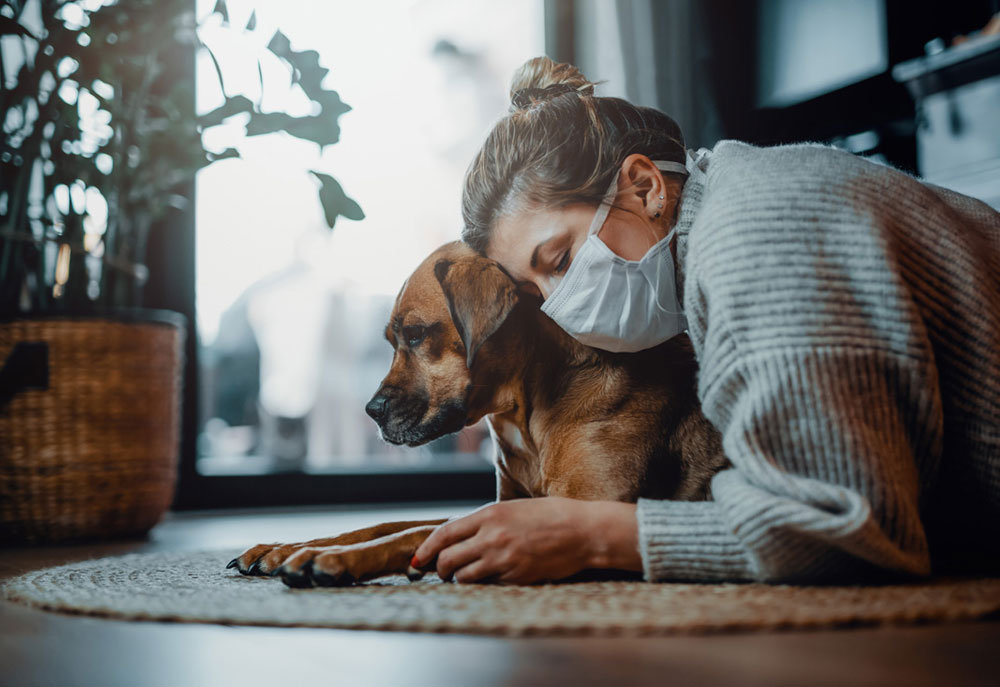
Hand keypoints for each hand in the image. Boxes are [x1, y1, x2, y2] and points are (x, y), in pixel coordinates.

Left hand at [412, 497, 640, 583]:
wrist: (582, 531)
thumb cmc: (551, 516)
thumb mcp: (514, 508)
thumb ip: (487, 521)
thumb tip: (461, 534)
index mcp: (490, 514)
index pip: (445, 533)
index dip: (426, 548)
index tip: (418, 559)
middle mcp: (492, 536)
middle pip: (448, 558)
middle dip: (439, 569)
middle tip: (441, 572)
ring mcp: (503, 558)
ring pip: (464, 576)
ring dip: (459, 579)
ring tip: (464, 577)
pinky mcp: (516, 576)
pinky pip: (488, 585)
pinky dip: (483, 584)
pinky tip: (490, 579)